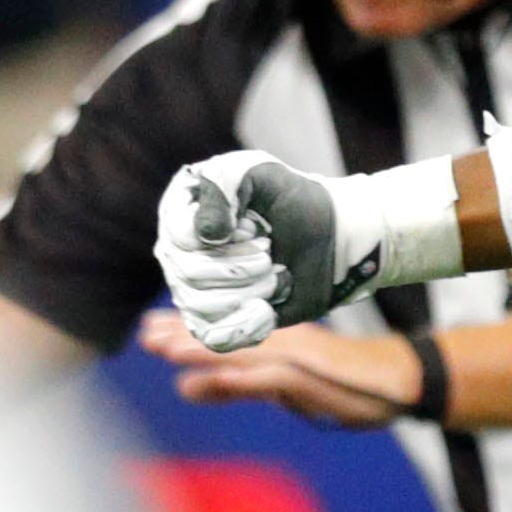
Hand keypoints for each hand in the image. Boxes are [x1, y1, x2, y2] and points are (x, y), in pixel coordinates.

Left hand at [138, 310, 418, 428]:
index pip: (224, 332)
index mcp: (273, 339)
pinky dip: (237, 378)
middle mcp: (281, 340)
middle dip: (184, 334)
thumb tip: (184, 386)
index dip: (186, 329)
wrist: (399, 378)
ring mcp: (297, 355)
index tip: (149, 327)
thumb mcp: (278, 387)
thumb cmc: (341, 382)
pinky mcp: (310, 375)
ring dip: (203, 350)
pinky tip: (209, 378)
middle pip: (226, 335)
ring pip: (242, 351)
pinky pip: (267, 378)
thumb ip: (232, 385)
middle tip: (145, 333)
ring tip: (165, 348)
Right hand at [154, 151, 384, 352]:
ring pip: (204, 308)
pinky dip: (251, 323)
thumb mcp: (261, 173)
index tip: (254, 224)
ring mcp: (195, 291)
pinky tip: (269, 307)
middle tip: (269, 249)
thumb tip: (206, 235)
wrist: (331, 238)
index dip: (225, 236)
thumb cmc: (295, 201)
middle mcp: (179, 254)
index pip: (181, 239)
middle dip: (243, 265)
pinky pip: (216, 338)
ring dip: (254, 290)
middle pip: (191, 275)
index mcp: (181, 213)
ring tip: (274, 271)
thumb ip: (222, 185)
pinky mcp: (219, 323)